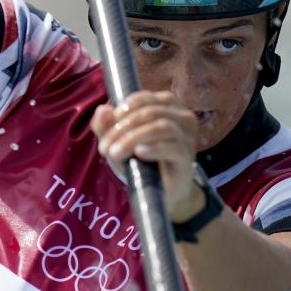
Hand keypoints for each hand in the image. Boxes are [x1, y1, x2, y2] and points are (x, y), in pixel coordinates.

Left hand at [91, 91, 204, 222]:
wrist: (159, 192)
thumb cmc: (140, 162)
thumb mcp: (117, 142)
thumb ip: (105, 125)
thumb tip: (103, 110)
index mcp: (166, 105)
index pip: (144, 98)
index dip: (122, 110)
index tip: (105, 128)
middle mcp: (181, 117)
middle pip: (151, 112)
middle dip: (123, 128)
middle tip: (105, 148)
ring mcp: (187, 136)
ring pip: (162, 126)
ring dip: (133, 138)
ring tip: (115, 153)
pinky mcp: (187, 157)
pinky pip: (173, 147)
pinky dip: (154, 148)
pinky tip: (139, 153)